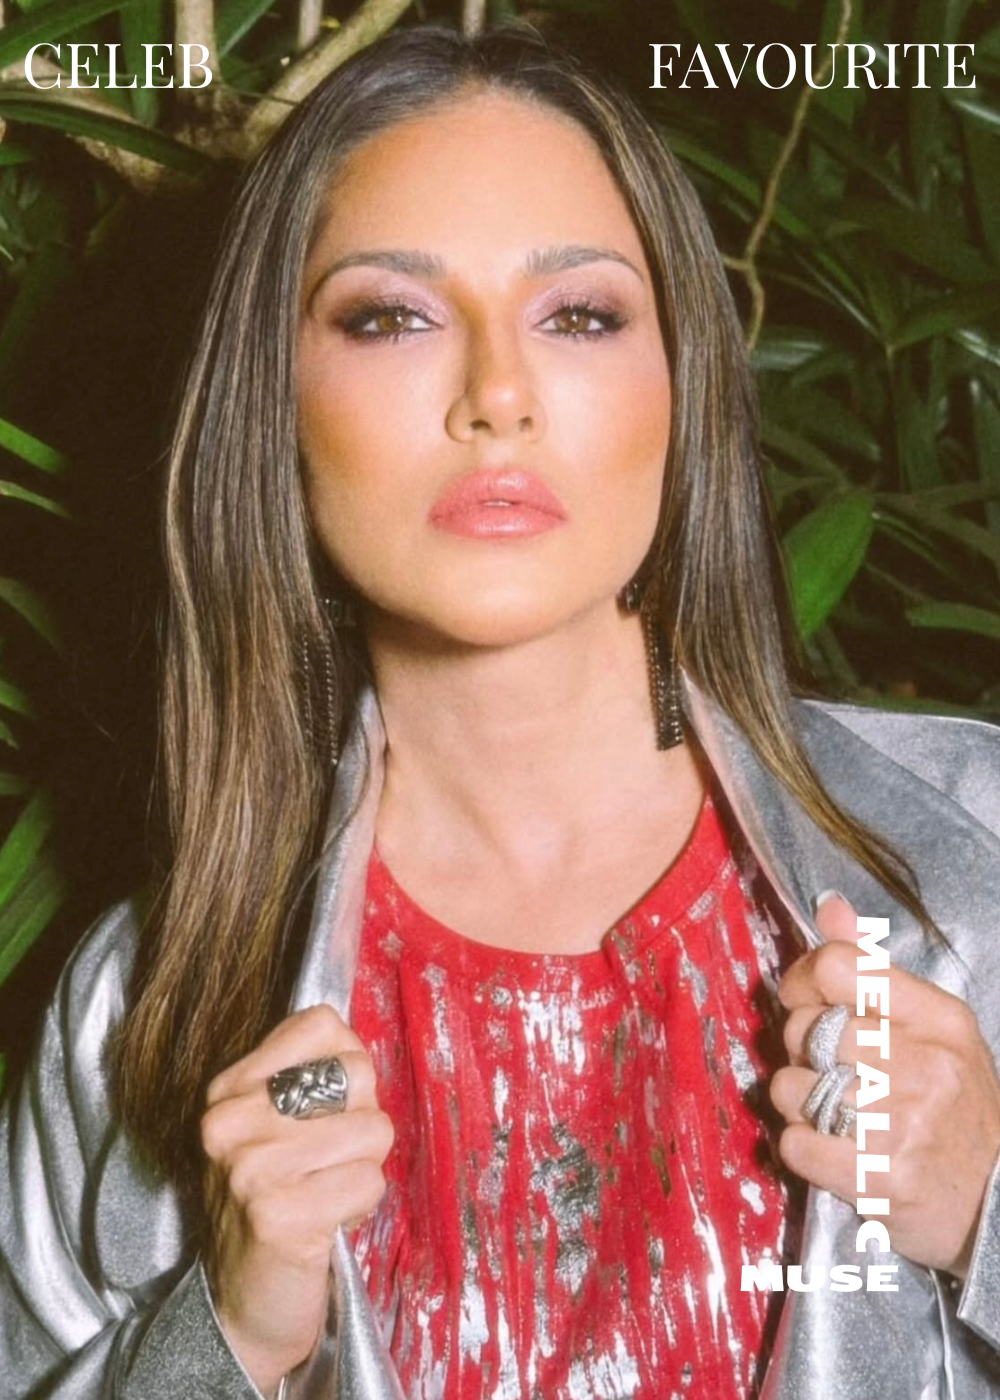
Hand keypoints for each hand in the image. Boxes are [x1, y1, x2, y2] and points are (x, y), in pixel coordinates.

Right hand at [200, 1005, 393, 1393]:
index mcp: (228, 1088)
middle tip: (327, 1162)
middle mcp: (230, 1121)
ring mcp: (250, 1168)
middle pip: (357, 1075)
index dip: (347, 1065)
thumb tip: (356, 1049)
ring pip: (373, 1130)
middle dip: (362, 1121)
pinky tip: (326, 1222)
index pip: (320, 1025)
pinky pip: (368, 1182)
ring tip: (326, 1192)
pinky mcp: (279, 1216)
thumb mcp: (276, 1124)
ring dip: (364, 1169)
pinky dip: (361, 1206)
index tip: (328, 1109)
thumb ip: (312, 1074)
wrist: (244, 1305)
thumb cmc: (276, 1201)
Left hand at [770, 893, 999, 1276]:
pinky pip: (794, 1143)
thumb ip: (872, 969)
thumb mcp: (934, 1029)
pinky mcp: (880, 1180)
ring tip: (831, 1112)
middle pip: (805, 1028)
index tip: (804, 1000)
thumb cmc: (957, 1108)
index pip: (837, 967)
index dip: (802, 980)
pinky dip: (800, 1147)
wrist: (997, 1206)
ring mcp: (903, 1124)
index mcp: (937, 1018)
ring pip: (791, 1087)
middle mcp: (924, 1065)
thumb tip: (829, 906)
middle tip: (828, 1069)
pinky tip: (830, 1148)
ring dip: (798, 1102)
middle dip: (802, 1050)